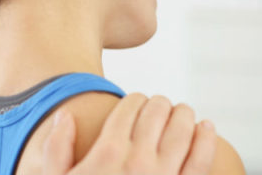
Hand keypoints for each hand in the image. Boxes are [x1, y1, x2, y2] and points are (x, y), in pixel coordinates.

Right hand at [43, 94, 217, 174]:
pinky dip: (206, 140)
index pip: (129, 109)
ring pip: (182, 132)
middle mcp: (137, 161)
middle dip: (160, 103)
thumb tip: (65, 117)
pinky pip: (200, 161)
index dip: (135, 99)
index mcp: (106, 153)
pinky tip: (206, 128)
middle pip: (156, 114)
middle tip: (162, 103)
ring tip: (183, 111)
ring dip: (184, 115)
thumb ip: (56, 149)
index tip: (137, 100)